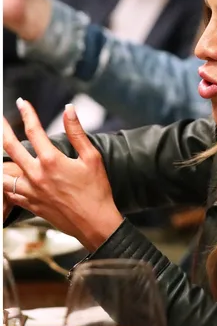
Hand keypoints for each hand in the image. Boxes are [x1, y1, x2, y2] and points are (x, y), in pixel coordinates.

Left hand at [2, 99, 122, 250]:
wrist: (95, 223)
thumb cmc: (97, 191)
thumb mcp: (92, 158)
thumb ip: (77, 133)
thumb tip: (69, 110)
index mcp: (51, 161)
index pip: (33, 131)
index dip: (27, 113)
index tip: (22, 102)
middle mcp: (36, 175)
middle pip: (10, 147)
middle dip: (2, 130)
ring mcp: (30, 191)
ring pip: (3, 174)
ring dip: (1, 161)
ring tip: (0, 155)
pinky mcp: (30, 204)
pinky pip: (9, 192)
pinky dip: (5, 184)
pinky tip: (7, 179)